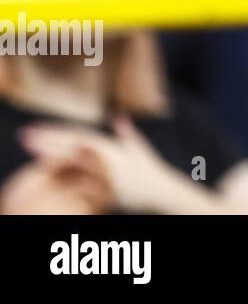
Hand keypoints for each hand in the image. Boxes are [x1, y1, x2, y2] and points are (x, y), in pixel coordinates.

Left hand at [19, 118, 181, 213]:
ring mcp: (106, 169)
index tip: (36, 128)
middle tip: (25, 134)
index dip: (56, 132)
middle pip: (72, 144)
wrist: (162, 191)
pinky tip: (51, 168)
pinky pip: (83, 178)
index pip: (78, 136)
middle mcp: (106, 155)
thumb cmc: (151, 172)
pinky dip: (68, 172)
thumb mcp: (140, 150)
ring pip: (75, 158)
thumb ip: (127, 133)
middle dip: (48, 139)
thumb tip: (118, 116)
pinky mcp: (107, 185)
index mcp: (111, 147)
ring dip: (52, 151)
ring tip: (31, 147)